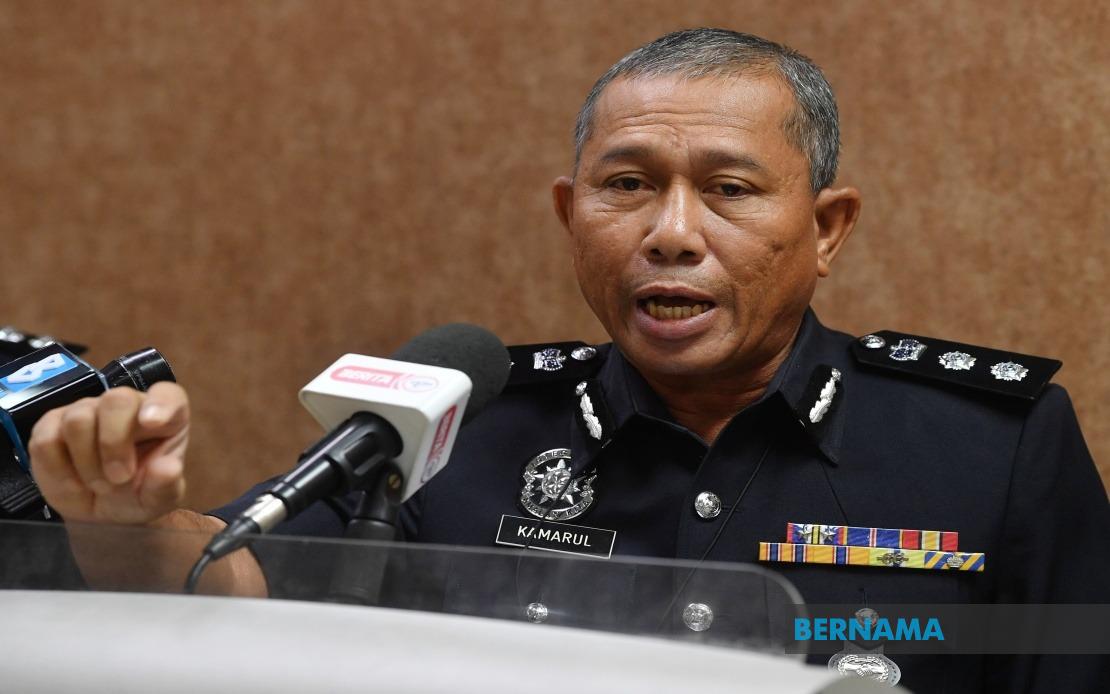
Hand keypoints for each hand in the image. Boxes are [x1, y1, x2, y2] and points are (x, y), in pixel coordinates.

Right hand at [28, 382, 189, 524]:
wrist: (102, 509)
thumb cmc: (139, 494)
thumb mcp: (159, 500)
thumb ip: (166, 485)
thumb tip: (167, 468)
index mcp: (166, 416)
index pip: (168, 394)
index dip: (160, 404)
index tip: (154, 422)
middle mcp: (126, 406)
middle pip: (116, 399)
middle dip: (114, 443)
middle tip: (120, 478)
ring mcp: (86, 411)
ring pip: (78, 419)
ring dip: (87, 461)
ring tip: (100, 485)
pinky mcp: (51, 427)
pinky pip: (46, 440)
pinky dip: (58, 470)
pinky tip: (74, 484)